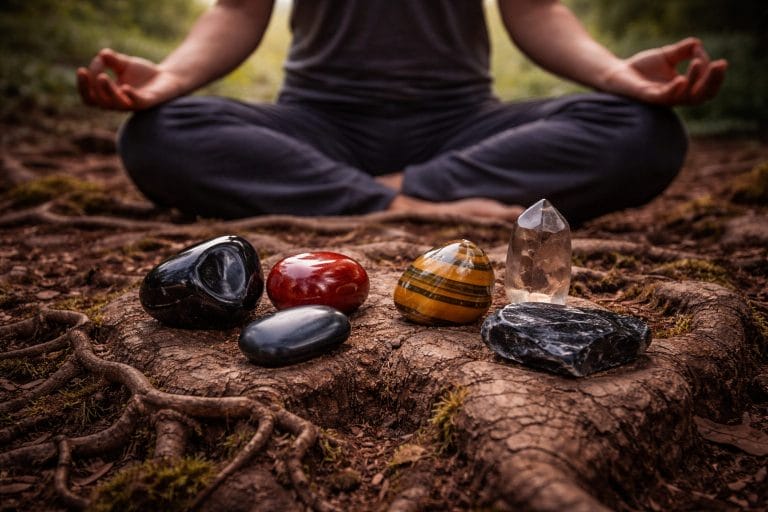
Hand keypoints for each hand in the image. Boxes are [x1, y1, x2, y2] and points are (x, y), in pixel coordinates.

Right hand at [76, 48, 185, 109]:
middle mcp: (118, 102)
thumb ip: (112, 60)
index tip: (82, 70)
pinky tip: (125, 87)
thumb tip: (102, 54)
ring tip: (103, 77)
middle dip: (91, 88)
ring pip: (115, 104)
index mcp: (109, 95)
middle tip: (91, 73)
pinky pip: (137, 102)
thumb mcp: (124, 63)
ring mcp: (132, 103)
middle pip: (98, 102)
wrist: (167, 78)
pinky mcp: (147, 102)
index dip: (82, 86)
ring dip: (107, 91)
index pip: (89, 97)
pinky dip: (130, 96)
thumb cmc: (142, 73)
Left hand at [600, 37, 726, 105]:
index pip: (706, 87)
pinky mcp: (648, 97)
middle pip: (702, 96)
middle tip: (721, 64)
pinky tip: (681, 80)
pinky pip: (664, 97)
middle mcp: (675, 96)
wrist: (617, 73)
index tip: (710, 57)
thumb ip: (683, 50)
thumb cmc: (641, 68)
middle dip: (714, 80)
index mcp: (683, 89)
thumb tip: (697, 43)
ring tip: (696, 63)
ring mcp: (662, 98)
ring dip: (695, 80)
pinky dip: (674, 90)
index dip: (713, 74)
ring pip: (686, 97)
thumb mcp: (667, 56)